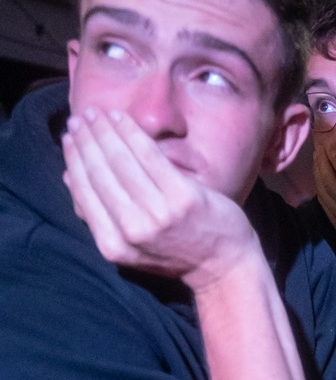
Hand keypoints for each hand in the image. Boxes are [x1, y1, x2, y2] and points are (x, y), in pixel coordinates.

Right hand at [62, 109, 255, 290]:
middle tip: (78, 120)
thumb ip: (101, 217)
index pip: (85, 193)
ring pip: (121, 161)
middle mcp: (132, 231)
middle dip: (85, 141)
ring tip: (96, 114)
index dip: (74, 161)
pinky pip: (149, 155)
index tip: (69, 140)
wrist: (222, 265)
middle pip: (100, 173)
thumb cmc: (174, 251)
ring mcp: (159, 214)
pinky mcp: (183, 197)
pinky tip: (121, 118)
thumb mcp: (129, 247)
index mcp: (113, 246)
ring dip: (104, 132)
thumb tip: (69, 177)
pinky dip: (132, 132)